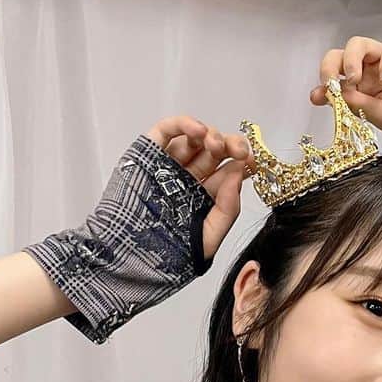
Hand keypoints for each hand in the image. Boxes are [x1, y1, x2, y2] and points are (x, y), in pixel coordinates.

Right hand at [146, 116, 253, 262]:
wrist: (129, 258)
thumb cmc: (167, 254)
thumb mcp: (208, 236)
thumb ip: (227, 209)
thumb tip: (238, 174)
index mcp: (203, 197)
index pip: (228, 172)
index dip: (242, 162)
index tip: (252, 162)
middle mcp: (187, 179)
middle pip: (213, 152)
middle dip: (230, 146)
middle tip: (239, 150)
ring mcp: (167, 166)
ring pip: (193, 140)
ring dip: (210, 135)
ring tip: (215, 144)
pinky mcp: (146, 155)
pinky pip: (165, 132)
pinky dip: (183, 124)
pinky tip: (198, 131)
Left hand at [310, 33, 381, 162]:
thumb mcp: (381, 118)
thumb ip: (356, 104)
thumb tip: (326, 94)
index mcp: (364, 91)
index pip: (336, 78)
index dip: (324, 83)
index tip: (318, 95)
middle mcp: (373, 72)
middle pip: (342, 56)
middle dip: (332, 65)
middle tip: (333, 81)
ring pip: (360, 44)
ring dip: (352, 59)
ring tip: (357, 78)